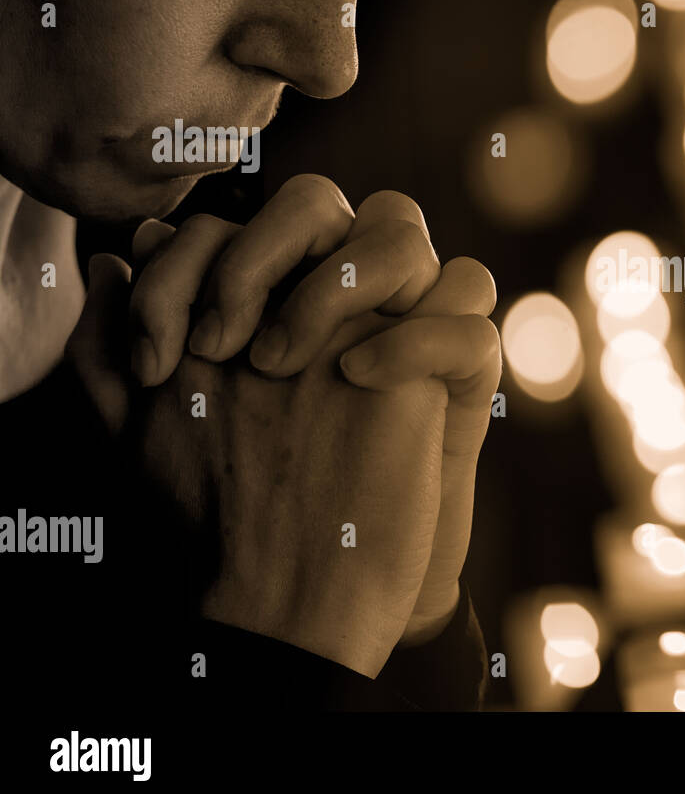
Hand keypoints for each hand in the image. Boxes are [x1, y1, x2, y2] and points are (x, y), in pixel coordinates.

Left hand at [69, 174, 500, 659]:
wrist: (314, 592)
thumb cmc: (239, 506)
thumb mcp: (156, 432)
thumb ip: (121, 352)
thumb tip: (110, 264)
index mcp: (273, 295)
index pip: (240, 219)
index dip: (192, 261)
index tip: (159, 353)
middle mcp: (339, 297)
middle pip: (320, 200)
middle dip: (263, 249)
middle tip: (226, 344)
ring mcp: (403, 328)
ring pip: (404, 232)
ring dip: (340, 276)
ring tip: (284, 362)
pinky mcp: (458, 380)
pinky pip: (466, 324)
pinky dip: (417, 338)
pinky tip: (360, 379)